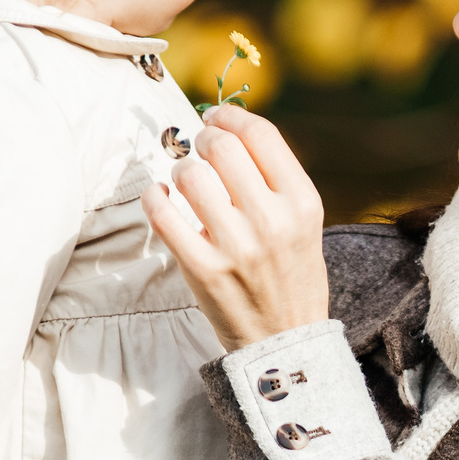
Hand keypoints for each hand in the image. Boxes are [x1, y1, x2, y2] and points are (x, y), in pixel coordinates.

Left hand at [144, 103, 328, 350]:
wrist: (286, 343)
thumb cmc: (291, 274)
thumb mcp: (304, 223)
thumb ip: (275, 179)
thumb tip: (228, 129)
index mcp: (302, 202)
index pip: (261, 135)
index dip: (231, 116)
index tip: (216, 118)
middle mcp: (272, 221)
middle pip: (222, 147)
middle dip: (203, 139)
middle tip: (199, 148)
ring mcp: (237, 247)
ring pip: (190, 176)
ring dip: (180, 171)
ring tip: (185, 183)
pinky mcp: (204, 270)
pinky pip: (164, 214)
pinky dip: (154, 198)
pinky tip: (160, 198)